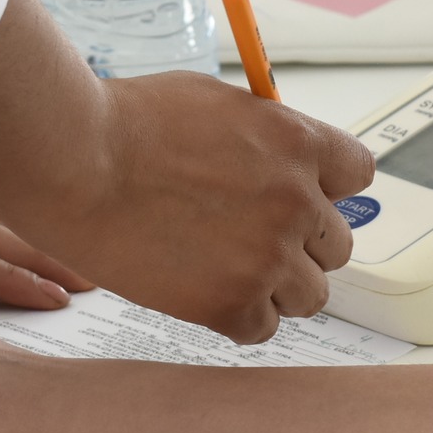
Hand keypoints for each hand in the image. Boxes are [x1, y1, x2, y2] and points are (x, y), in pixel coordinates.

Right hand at [74, 71, 375, 342]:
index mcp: (297, 143)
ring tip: (228, 272)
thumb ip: (261, 136)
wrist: (74, 162)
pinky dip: (237, 318)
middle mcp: (296, 201)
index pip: (358, 175)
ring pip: (311, 295)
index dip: (326, 189)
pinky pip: (262, 329)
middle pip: (338, 244)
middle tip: (251, 240)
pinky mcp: (231, 303)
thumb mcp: (213, 103)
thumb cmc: (125, 123)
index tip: (299, 198)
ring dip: (276, 287)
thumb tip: (278, 158)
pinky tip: (204, 295)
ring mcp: (267, 256)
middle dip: (300, 244)